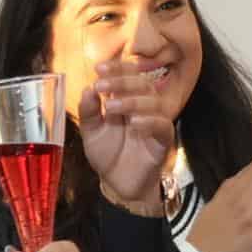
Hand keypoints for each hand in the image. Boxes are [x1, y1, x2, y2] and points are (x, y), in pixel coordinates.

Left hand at [78, 61, 177, 211]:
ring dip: (132, 101)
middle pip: (143, 84)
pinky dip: (150, 121)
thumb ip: (89, 112)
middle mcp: (144, 108)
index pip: (128, 77)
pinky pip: (163, 126)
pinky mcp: (163, 141)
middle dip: (122, 82)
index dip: (117, 69)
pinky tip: (135, 122)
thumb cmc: (108, 154)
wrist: (118, 184)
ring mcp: (155, 123)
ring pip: (154, 103)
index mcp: (127, 100)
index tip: (99, 68)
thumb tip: (88, 89)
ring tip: (111, 106)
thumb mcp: (91, 132)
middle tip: (101, 85)